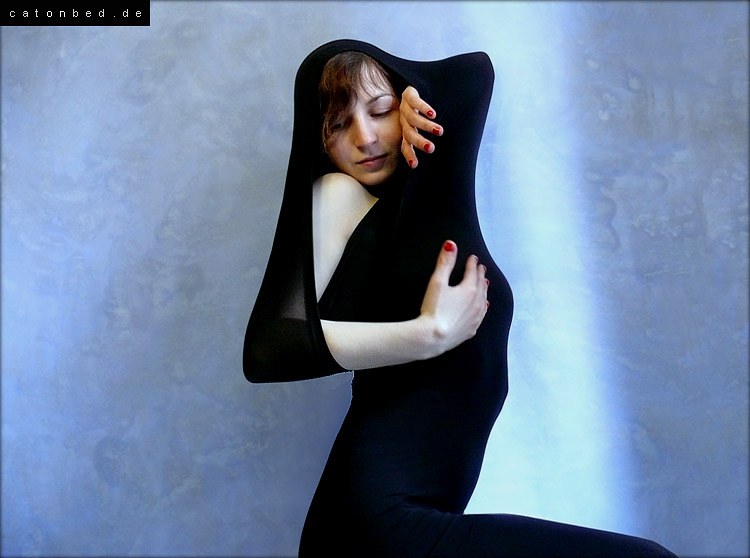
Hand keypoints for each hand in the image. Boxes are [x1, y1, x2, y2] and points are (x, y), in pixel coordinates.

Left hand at [400, 86, 442, 168]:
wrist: (416, 85)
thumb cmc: (424, 110)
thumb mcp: (425, 126)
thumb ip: (431, 137)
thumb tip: (448, 154)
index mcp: (407, 130)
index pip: (405, 145)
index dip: (409, 155)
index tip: (415, 166)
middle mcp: (404, 121)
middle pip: (409, 134)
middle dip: (419, 142)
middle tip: (431, 148)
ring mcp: (405, 107)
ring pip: (412, 119)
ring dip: (426, 126)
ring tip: (439, 131)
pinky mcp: (409, 94)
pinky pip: (415, 102)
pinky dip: (423, 108)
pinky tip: (433, 114)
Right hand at [419, 240, 488, 355]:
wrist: (434, 337)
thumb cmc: (434, 310)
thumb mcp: (437, 282)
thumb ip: (445, 263)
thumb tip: (451, 245)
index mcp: (469, 289)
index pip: (473, 272)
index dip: (472, 264)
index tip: (473, 258)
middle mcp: (477, 303)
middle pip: (481, 285)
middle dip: (480, 275)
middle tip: (481, 269)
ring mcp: (475, 318)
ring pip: (484, 300)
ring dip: (484, 291)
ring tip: (484, 285)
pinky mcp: (471, 329)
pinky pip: (481, 315)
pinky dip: (483, 308)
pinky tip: (482, 308)